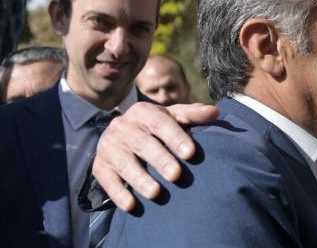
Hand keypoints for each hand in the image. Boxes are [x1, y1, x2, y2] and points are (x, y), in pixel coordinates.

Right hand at [92, 101, 217, 210]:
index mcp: (143, 112)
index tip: (191, 153)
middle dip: (160, 160)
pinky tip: (131, 205)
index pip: (160, 123)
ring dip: (140, 179)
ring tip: (156, 193)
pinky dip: (119, 193)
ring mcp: (109, 146)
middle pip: (142, 144)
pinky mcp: (99, 166)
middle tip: (176, 175)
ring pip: (124, 163)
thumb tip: (215, 112)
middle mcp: (122, 126)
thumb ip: (193, 115)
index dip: (175, 137)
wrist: (121, 136)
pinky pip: (107, 180)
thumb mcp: (173, 117)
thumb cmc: (156, 127)